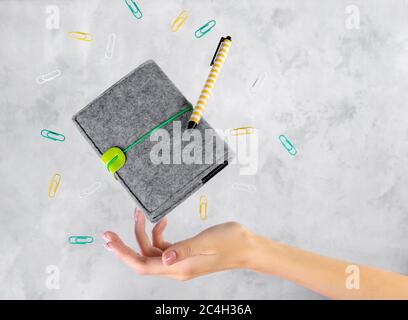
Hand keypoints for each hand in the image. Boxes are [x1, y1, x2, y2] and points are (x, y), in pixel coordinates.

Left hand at [102, 208, 254, 279]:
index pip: (143, 265)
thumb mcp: (207, 242)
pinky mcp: (184, 254)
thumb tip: (164, 258)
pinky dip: (158, 234)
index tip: (109, 241)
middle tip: (110, 231)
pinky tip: (163, 222)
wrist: (247, 248)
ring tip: (140, 215)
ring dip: (143, 235)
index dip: (123, 254)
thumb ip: (184, 249)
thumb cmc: (231, 243)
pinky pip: (163, 247)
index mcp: (179, 267)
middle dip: (127, 243)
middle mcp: (176, 267)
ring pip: (152, 252)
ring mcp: (180, 261)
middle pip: (143, 259)